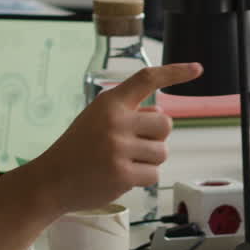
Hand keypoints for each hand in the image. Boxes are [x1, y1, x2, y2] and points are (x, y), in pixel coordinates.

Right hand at [37, 63, 201, 213]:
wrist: (51, 179)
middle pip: (166, 123)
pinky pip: (154, 173)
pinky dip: (143, 177)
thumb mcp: (97, 119)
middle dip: (156, 136)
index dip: (175, 72)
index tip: (197, 69)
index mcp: (110, 102)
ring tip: (123, 161)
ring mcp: (118, 148)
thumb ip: (128, 113)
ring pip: (162, 151)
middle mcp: (115, 121)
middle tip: (133, 145)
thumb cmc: (79, 148)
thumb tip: (161, 112)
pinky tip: (122, 176)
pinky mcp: (123, 174)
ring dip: (149, 159)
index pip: (147, 79)